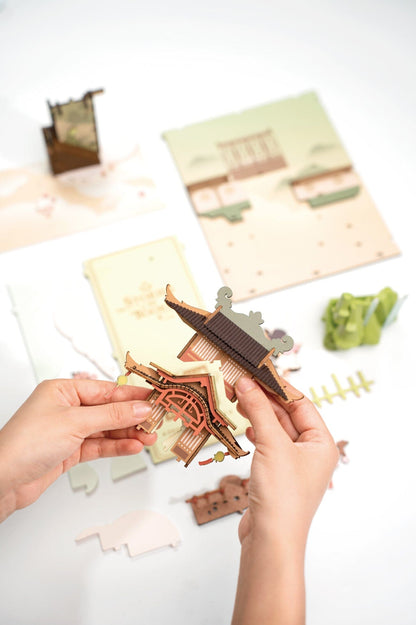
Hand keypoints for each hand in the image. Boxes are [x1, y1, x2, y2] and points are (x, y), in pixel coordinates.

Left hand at [0, 379, 155, 520]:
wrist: (4, 480)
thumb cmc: (25, 443)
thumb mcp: (76, 422)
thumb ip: (112, 415)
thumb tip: (140, 407)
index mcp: (62, 390)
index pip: (106, 390)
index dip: (132, 395)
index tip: (154, 399)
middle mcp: (66, 408)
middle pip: (108, 410)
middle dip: (132, 416)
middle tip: (156, 421)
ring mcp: (68, 430)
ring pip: (106, 429)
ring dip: (128, 433)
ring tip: (149, 436)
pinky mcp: (69, 451)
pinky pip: (99, 446)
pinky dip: (116, 447)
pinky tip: (132, 447)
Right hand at [231, 377, 338, 624]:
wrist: (270, 540)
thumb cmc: (282, 496)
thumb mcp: (271, 444)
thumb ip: (258, 410)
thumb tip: (246, 382)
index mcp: (322, 443)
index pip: (301, 404)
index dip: (279, 386)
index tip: (257, 371)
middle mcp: (311, 453)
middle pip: (287, 415)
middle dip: (264, 400)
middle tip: (241, 382)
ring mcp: (294, 465)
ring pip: (275, 430)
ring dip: (257, 415)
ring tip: (238, 399)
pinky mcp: (277, 475)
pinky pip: (267, 445)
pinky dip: (256, 433)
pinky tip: (245, 428)